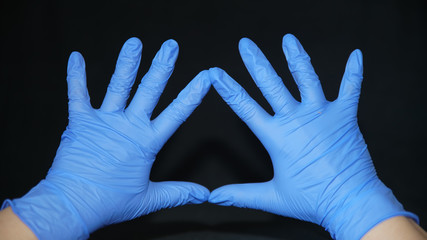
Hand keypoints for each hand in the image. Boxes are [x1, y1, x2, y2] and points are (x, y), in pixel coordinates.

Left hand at [2, 38, 210, 239]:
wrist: (73, 204)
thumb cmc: (110, 202)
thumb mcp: (150, 199)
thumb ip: (179, 192)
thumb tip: (204, 194)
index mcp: (147, 142)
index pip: (176, 113)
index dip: (192, 94)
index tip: (204, 77)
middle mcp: (128, 126)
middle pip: (149, 91)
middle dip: (162, 67)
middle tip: (170, 46)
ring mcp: (104, 122)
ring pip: (119, 86)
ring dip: (127, 63)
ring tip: (134, 42)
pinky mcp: (81, 122)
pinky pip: (77, 95)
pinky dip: (76, 76)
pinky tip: (76, 57)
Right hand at [208, 34, 417, 239]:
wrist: (350, 202)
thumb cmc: (313, 200)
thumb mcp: (273, 197)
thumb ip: (241, 194)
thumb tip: (214, 197)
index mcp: (276, 137)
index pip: (245, 107)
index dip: (229, 89)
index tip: (216, 73)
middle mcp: (296, 120)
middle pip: (271, 84)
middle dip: (256, 62)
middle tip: (246, 44)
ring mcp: (322, 115)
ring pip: (306, 78)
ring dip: (296, 57)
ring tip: (288, 40)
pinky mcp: (345, 116)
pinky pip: (351, 89)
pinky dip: (354, 72)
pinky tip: (355, 55)